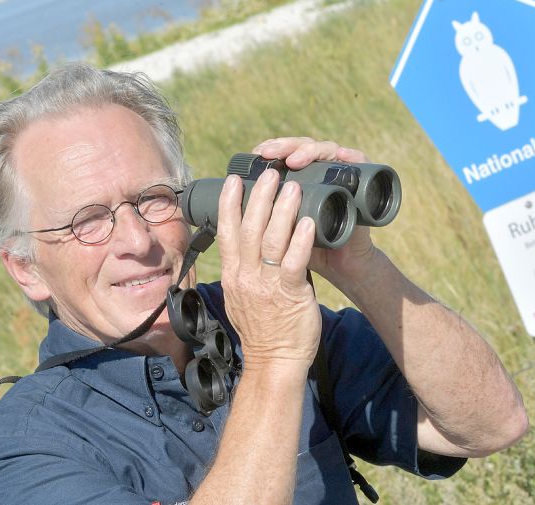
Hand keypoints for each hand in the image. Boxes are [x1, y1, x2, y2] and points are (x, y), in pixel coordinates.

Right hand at [216, 169, 320, 366]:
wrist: (274, 363)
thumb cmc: (262, 331)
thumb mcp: (240, 297)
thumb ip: (243, 271)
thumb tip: (247, 247)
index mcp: (232, 274)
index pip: (226, 231)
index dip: (229, 202)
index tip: (234, 179)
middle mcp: (245, 276)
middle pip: (249, 227)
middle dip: (258, 196)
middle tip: (269, 172)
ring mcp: (266, 285)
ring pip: (272, 239)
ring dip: (282, 209)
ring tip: (292, 186)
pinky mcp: (290, 294)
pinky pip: (294, 262)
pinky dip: (300, 239)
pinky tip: (308, 221)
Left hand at [251, 137, 378, 285]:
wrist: (343, 264)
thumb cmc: (307, 250)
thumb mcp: (277, 234)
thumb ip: (257, 221)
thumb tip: (219, 210)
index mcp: (295, 178)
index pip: (280, 154)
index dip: (266, 152)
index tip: (252, 157)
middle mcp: (316, 170)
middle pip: (299, 146)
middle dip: (282, 148)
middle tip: (267, 153)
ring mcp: (338, 173)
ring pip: (324, 149)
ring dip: (309, 150)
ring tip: (295, 159)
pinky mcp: (359, 181)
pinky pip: (357, 161)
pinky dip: (350, 156)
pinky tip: (341, 155)